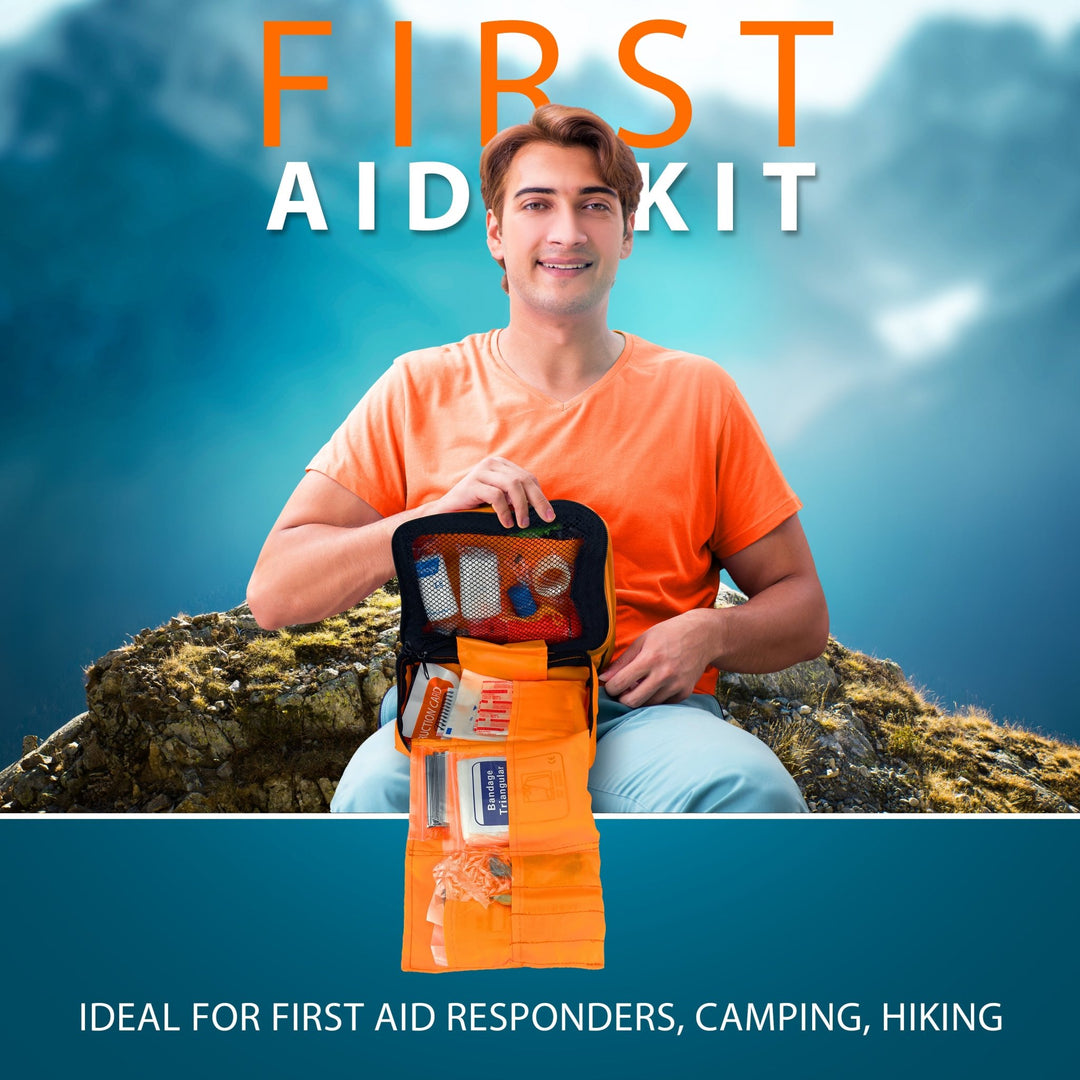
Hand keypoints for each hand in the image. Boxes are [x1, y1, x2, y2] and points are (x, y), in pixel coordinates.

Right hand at [431, 456, 554, 528]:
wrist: (444, 513)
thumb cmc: (474, 509)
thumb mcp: (499, 501)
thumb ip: (515, 499)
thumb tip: (542, 510)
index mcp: (500, 465)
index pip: (528, 478)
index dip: (540, 496)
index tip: (549, 514)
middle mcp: (491, 464)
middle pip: (523, 480)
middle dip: (538, 501)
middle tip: (546, 518)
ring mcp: (480, 472)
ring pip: (512, 485)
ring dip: (522, 507)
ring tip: (522, 524)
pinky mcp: (472, 484)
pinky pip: (496, 496)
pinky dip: (504, 511)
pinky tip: (506, 523)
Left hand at [599, 609, 720, 707]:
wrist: (703, 636)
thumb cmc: (669, 634)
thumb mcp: (643, 641)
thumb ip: (622, 661)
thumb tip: (603, 678)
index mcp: (650, 658)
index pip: (620, 683)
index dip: (610, 687)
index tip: (611, 684)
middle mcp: (664, 674)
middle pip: (632, 701)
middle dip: (623, 698)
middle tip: (623, 689)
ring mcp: (676, 685)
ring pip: (647, 705)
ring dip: (640, 698)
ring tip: (641, 684)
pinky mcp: (685, 692)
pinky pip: (663, 704)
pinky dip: (656, 698)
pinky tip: (657, 684)